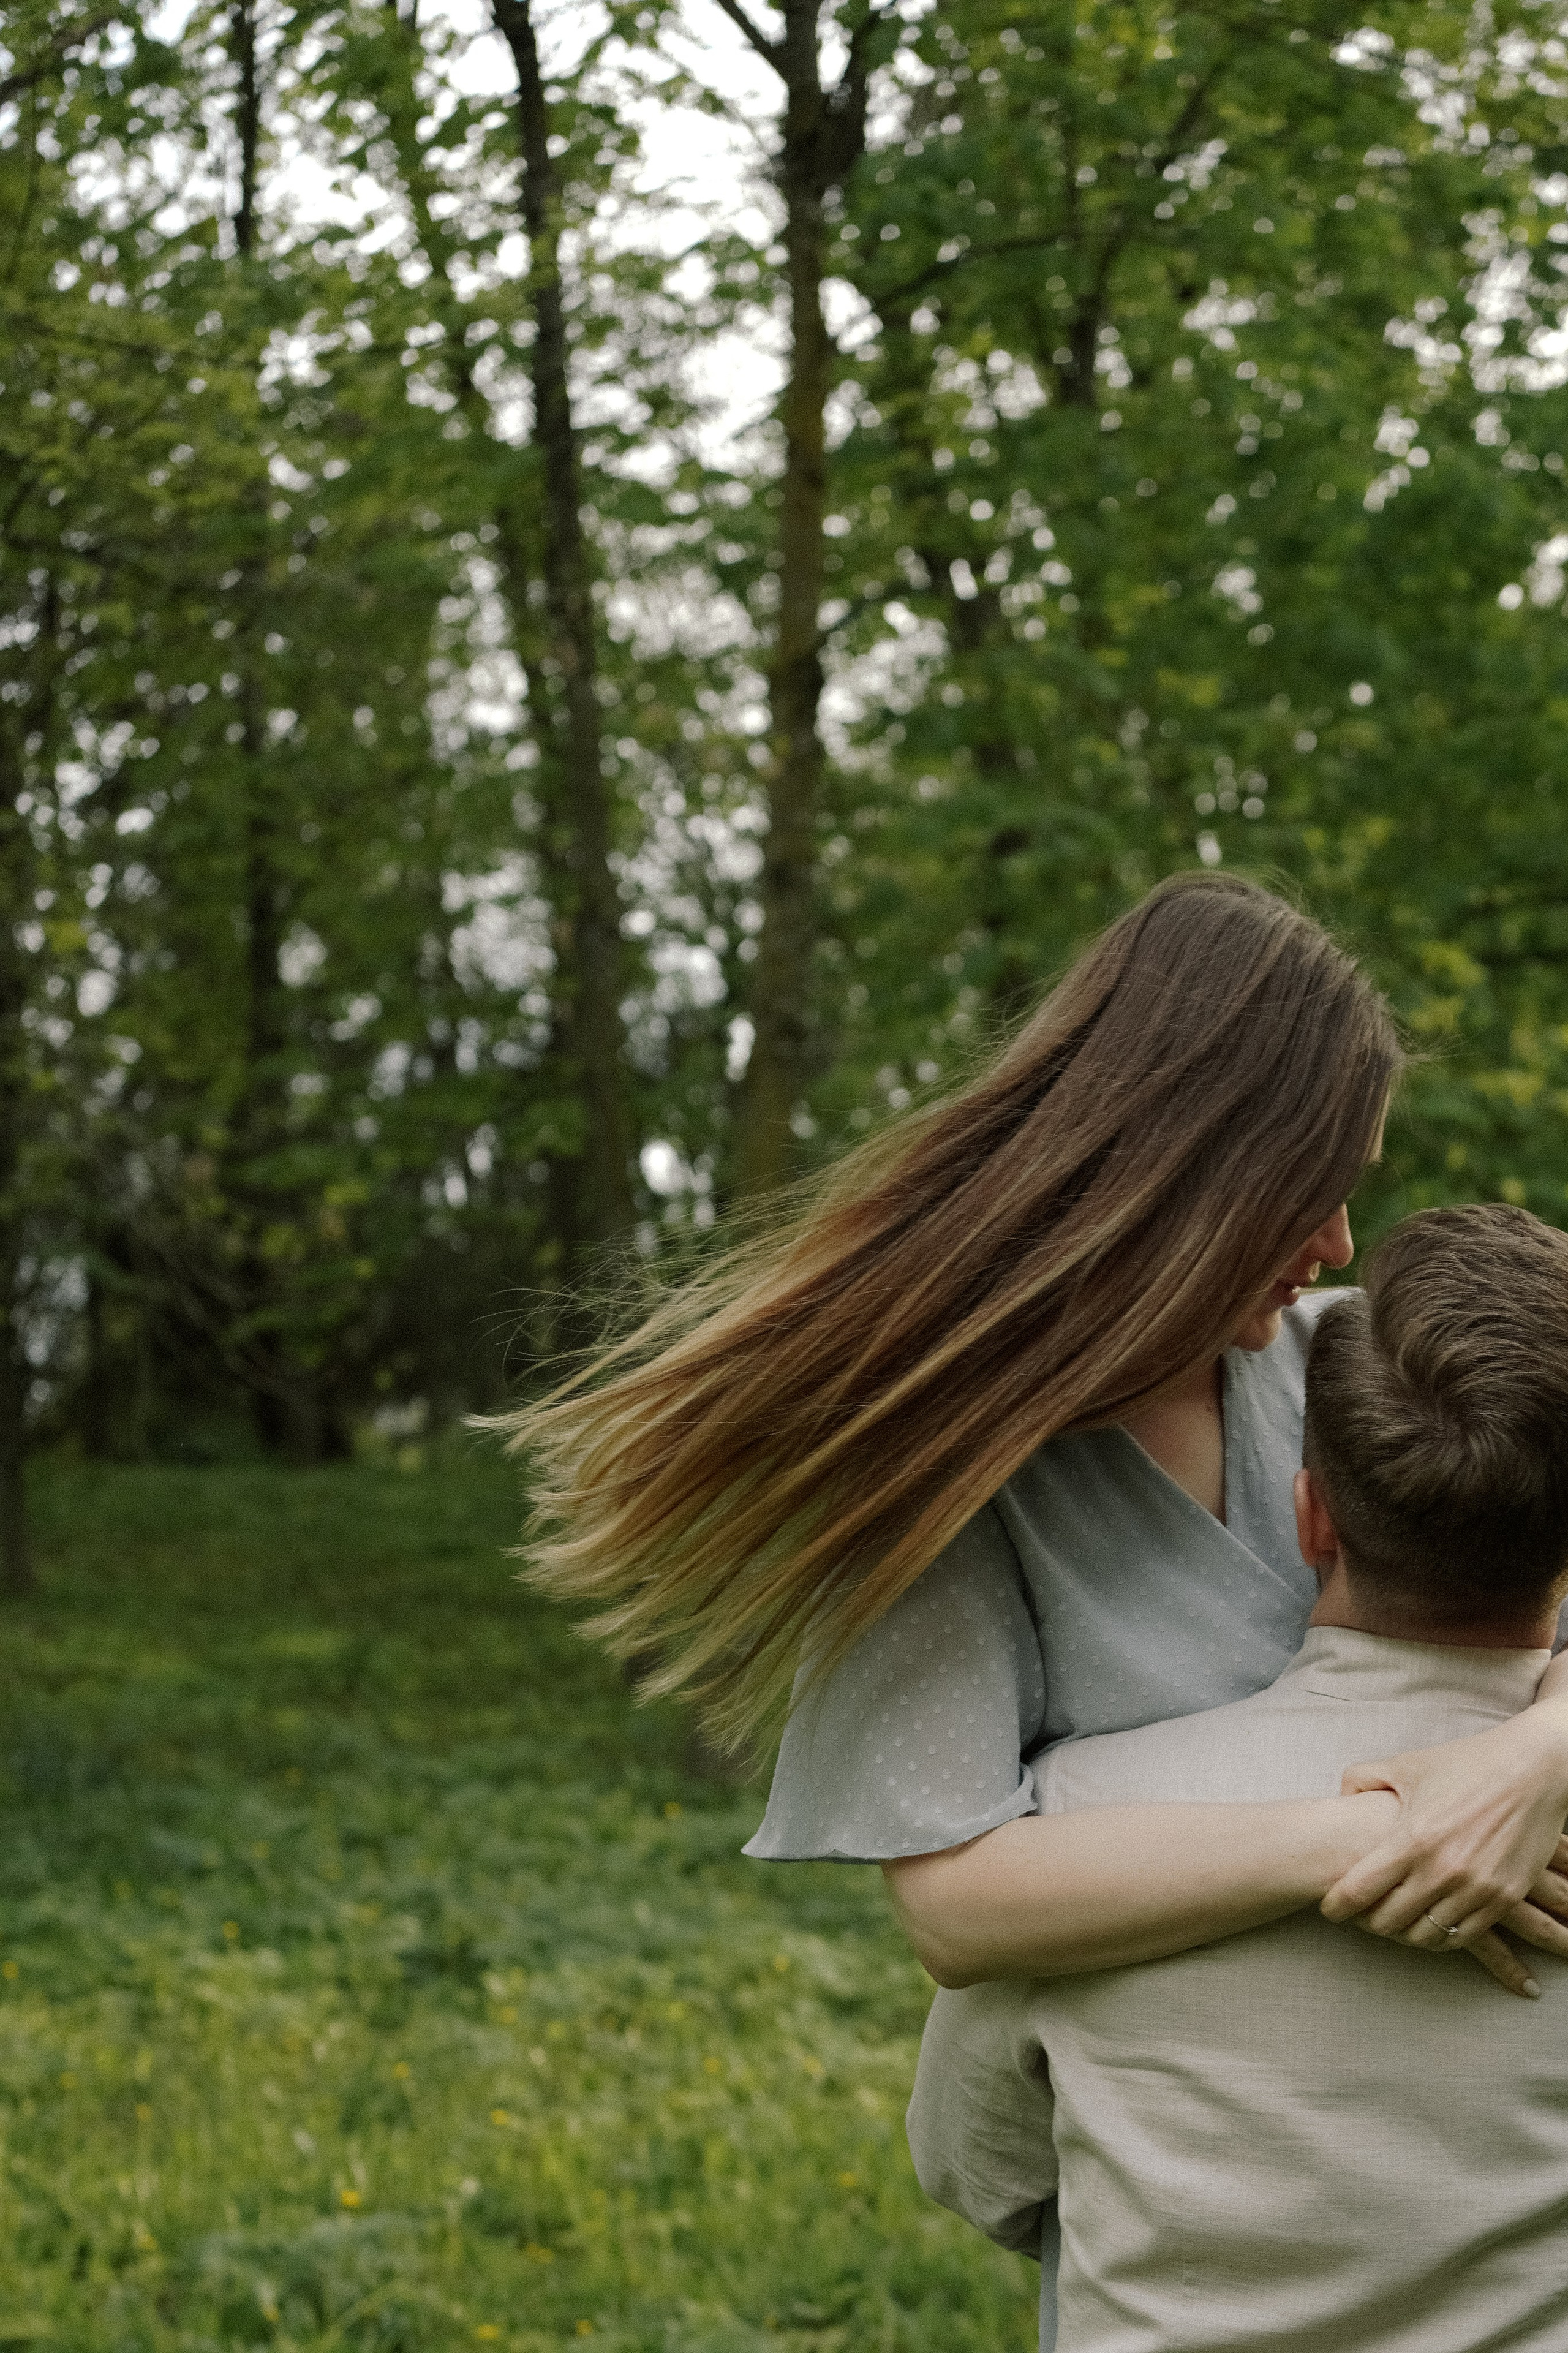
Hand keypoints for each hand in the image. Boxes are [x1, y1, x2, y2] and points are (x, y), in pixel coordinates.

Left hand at [1321, 1708, 1567, 1994]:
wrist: (1533, 1768)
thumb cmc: (1467, 1763)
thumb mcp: (1408, 1765)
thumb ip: (1363, 1778)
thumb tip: (1340, 1797)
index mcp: (1412, 1838)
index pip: (1359, 1890)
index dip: (1337, 1906)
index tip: (1329, 1909)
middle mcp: (1442, 1870)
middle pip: (1388, 1923)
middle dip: (1368, 1922)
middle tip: (1363, 1914)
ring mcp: (1476, 1889)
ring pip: (1425, 1937)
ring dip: (1406, 1932)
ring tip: (1397, 1918)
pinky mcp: (1504, 1898)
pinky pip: (1463, 1936)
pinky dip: (1442, 1934)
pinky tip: (1432, 1920)